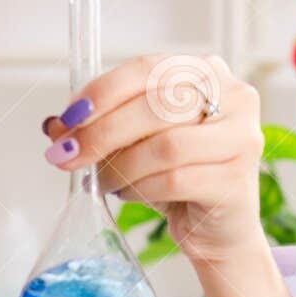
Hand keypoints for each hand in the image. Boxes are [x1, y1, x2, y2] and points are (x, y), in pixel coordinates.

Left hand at [43, 53, 266, 269]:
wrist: (217, 228)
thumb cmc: (177, 178)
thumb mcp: (136, 144)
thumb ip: (101, 127)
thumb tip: (54, 126)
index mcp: (206, 73)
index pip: (147, 69)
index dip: (102, 92)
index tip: (67, 120)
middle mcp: (233, 96)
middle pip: (156, 105)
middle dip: (102, 132)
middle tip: (69, 157)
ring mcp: (241, 137)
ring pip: (165, 145)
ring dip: (121, 166)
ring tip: (102, 182)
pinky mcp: (235, 180)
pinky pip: (174, 180)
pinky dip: (140, 189)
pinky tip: (127, 194)